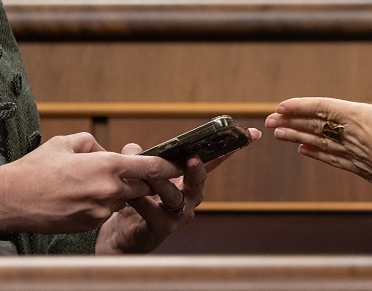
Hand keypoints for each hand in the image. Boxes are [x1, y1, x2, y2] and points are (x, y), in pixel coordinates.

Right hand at [0, 132, 180, 234]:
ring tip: (94, 182)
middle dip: (143, 180)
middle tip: (138, 172)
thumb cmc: (35, 168)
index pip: (150, 167)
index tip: (178, 163)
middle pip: (143, 186)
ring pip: (124, 199)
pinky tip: (81, 195)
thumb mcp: (66, 143)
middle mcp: (108, 191)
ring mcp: (100, 210)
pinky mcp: (90, 224)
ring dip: (120, 192)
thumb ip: (94, 144)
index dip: (168, 165)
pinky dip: (102, 202)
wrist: (9, 200)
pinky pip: (106, 210)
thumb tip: (108, 152)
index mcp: (106, 166)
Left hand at [95, 128, 260, 253]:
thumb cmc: (135, 202)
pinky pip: (153, 213)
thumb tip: (135, 149)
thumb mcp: (137, 174)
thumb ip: (139, 157)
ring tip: (150, 173)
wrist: (121, 237)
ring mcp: (178, 216)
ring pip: (175, 197)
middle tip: (192, 158)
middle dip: (197, 168)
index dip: (228, 149)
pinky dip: (141, 202)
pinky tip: (130, 196)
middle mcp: (189, 198)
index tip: (250, 134)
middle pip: (199, 180)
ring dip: (162, 183)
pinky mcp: (162, 230)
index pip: (211, 161)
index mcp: (188, 181)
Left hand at [266, 65, 371, 197]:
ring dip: (296, 137)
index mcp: (357, 115)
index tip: (280, 105)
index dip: (299, 105)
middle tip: (267, 121)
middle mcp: (348, 134)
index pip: (321, 107)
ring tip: (278, 134)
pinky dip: (315, 153)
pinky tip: (303, 151)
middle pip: (313, 125)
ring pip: (317, 142)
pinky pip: (330, 158)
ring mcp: (351, 152)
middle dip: (289, 122)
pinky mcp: (357, 167)